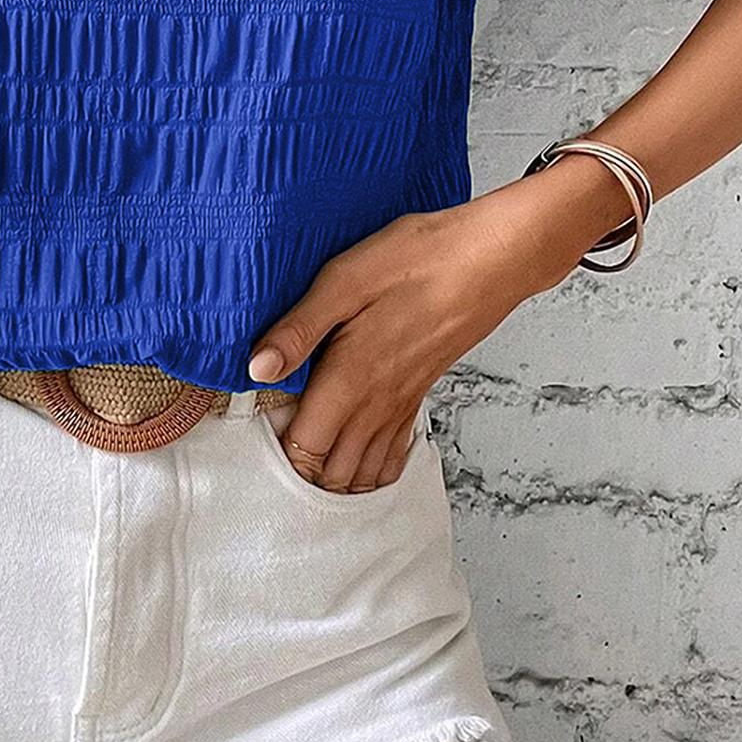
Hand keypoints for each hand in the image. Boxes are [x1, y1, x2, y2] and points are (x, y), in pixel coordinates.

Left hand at [248, 177, 590, 491]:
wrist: (489, 260)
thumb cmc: (418, 261)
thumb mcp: (343, 281)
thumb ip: (298, 330)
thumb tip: (256, 368)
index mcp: (349, 379)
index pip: (303, 448)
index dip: (274, 456)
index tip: (252, 443)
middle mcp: (376, 404)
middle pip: (330, 473)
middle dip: (299, 477)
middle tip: (270, 460)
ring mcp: (401, 404)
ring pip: (362, 472)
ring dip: (333, 481)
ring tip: (305, 469)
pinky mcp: (418, 395)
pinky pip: (392, 455)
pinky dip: (370, 470)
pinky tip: (357, 460)